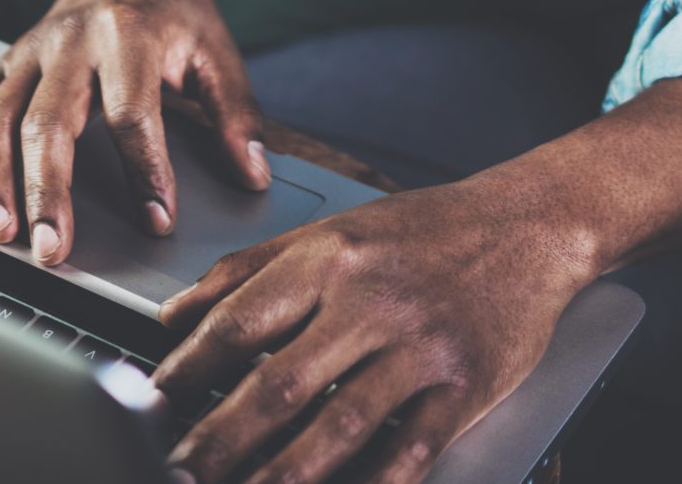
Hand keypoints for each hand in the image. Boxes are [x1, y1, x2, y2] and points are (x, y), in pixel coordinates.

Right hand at [0, 0, 270, 265]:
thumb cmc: (171, 7)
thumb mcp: (217, 48)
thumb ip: (236, 112)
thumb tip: (254, 174)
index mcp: (129, 34)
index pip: (131, 112)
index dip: (145, 171)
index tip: (158, 221)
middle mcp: (70, 40)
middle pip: (48, 120)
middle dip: (46, 190)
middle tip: (52, 249)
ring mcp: (30, 50)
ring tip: (0, 233)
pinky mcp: (6, 59)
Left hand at [151, 174, 589, 483]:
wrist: (529, 223)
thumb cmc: (424, 231)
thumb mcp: (331, 229)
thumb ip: (249, 270)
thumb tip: (175, 315)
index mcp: (328, 257)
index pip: (240, 320)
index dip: (188, 371)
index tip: (152, 406)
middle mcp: (370, 301)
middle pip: (279, 383)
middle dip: (220, 438)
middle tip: (180, 471)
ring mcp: (420, 348)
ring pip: (339, 425)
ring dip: (281, 475)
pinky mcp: (464, 387)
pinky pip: (410, 450)